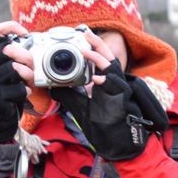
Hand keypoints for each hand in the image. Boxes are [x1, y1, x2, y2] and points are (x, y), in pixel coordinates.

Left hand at [50, 29, 167, 159]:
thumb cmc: (105, 128)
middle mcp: (114, 83)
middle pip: (108, 57)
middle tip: (85, 33)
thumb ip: (70, 97)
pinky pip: (115, 87)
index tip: (81, 36)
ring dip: (98, 58)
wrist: (120, 144)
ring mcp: (119, 90)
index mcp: (105, 83)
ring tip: (85, 50)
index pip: (100, 60)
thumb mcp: (83, 109)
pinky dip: (105, 82)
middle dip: (97, 44)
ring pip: (112, 68)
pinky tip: (96, 80)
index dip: (93, 47)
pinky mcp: (122, 100)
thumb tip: (54, 88)